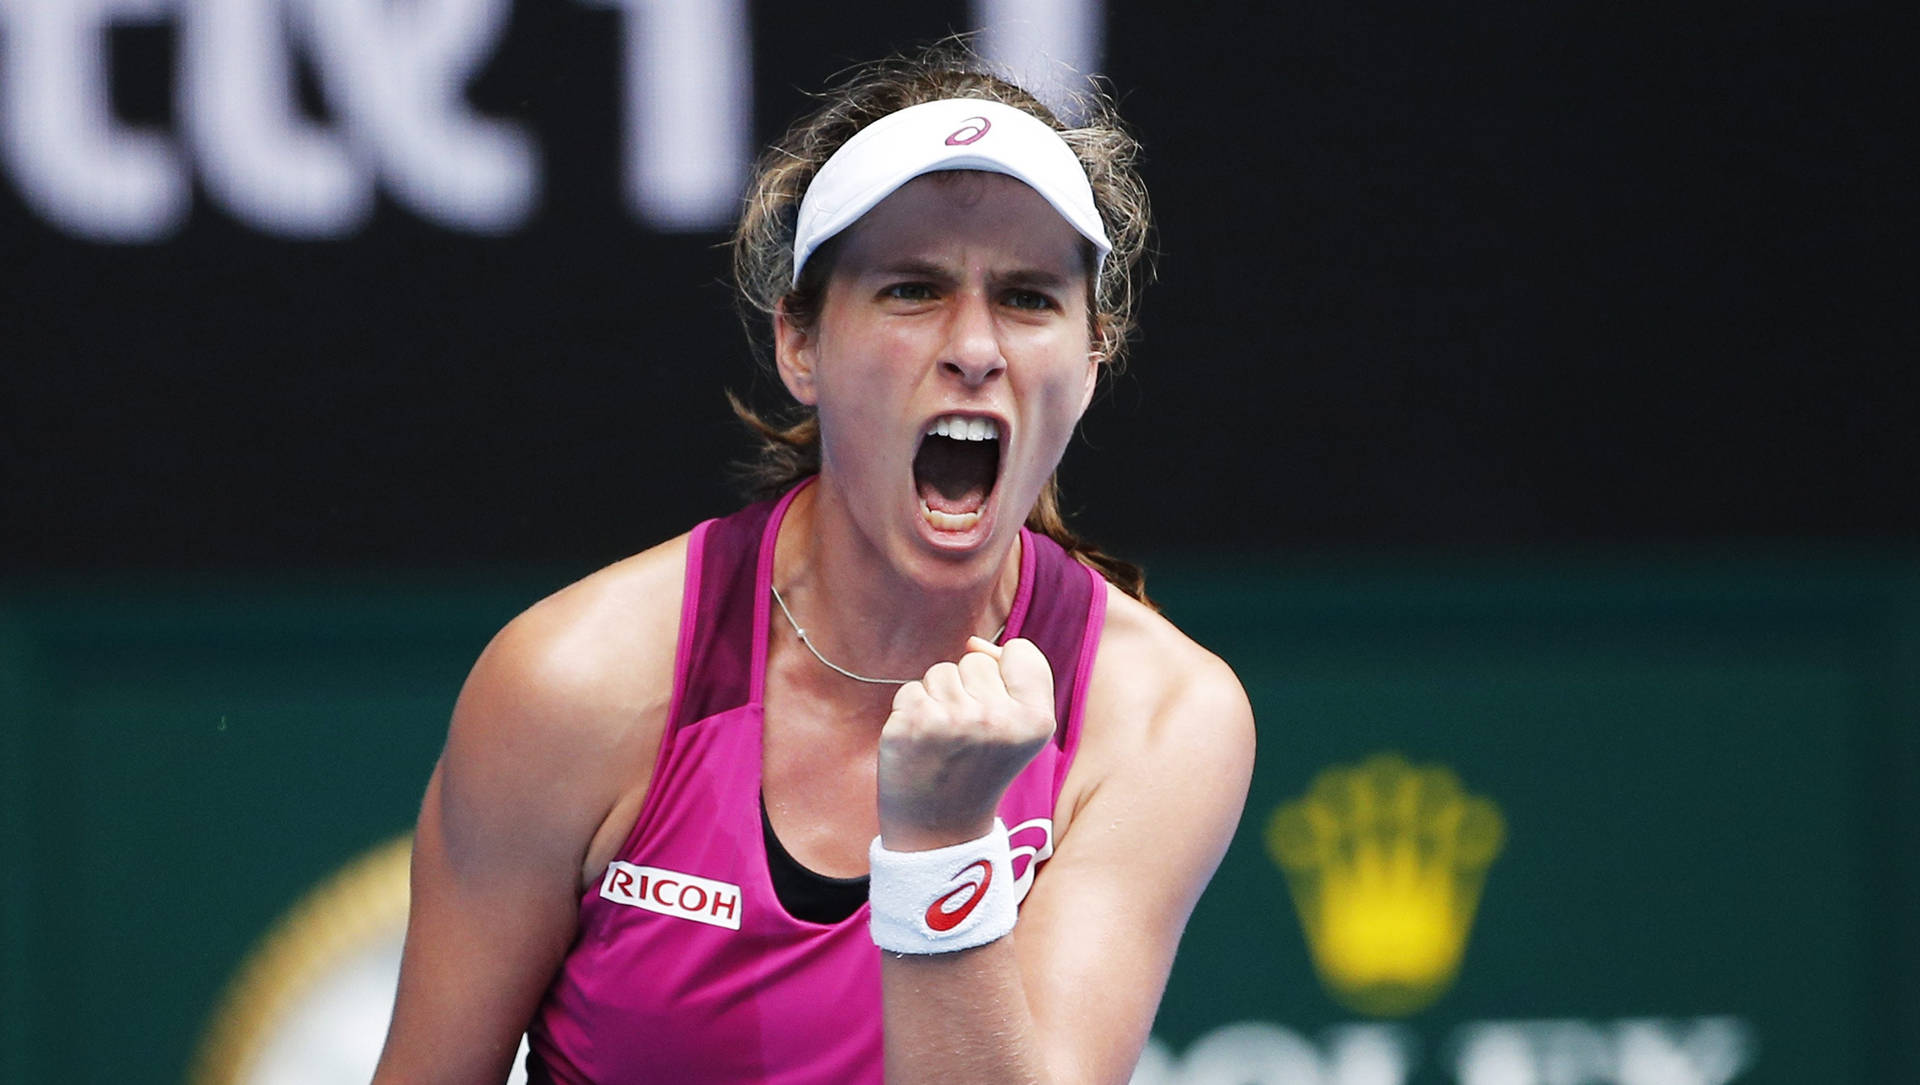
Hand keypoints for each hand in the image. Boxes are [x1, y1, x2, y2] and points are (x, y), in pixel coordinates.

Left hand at [876, 636, 1056, 851]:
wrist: (940, 829)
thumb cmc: (981, 768)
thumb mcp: (1020, 729)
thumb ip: (1015, 678)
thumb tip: (974, 642)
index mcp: (1037, 719)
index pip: (1021, 651)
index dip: (1004, 677)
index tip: (998, 715)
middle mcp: (999, 719)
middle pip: (975, 662)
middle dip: (967, 690)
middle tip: (967, 737)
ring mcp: (955, 721)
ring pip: (941, 672)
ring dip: (937, 700)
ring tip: (944, 740)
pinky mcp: (914, 723)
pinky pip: (911, 689)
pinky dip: (911, 712)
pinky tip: (920, 745)